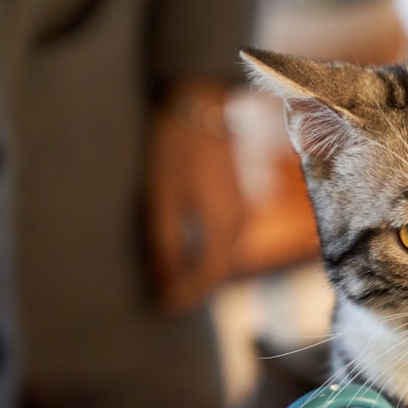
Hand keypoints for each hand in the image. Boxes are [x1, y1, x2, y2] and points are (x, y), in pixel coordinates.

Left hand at [145, 80, 247, 312]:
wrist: (206, 100)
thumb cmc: (178, 145)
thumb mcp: (162, 195)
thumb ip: (165, 242)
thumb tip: (164, 280)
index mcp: (223, 225)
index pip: (208, 277)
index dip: (185, 295)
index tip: (160, 307)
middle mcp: (242, 221)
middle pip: (219, 267)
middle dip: (193, 285)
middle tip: (164, 296)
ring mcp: (246, 207)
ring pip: (225, 250)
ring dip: (201, 266)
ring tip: (173, 275)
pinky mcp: (243, 195)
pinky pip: (227, 233)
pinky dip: (208, 246)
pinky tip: (189, 244)